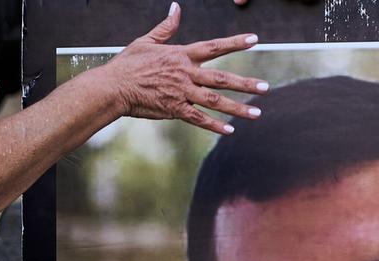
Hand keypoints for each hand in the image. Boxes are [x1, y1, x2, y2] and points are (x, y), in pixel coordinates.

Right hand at [100, 3, 267, 135]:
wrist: (113, 87)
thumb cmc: (128, 64)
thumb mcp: (146, 41)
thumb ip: (166, 27)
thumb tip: (176, 7)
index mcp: (181, 55)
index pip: (214, 47)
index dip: (235, 42)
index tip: (255, 40)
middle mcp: (185, 73)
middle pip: (221, 78)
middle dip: (245, 84)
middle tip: (265, 88)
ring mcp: (181, 93)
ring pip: (215, 101)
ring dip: (238, 108)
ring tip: (257, 114)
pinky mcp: (175, 110)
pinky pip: (199, 119)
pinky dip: (215, 126)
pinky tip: (230, 130)